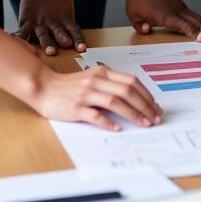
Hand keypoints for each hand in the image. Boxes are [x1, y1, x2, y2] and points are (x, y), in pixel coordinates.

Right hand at [17, 0, 85, 55]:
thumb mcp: (67, 9)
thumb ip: (67, 25)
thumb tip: (72, 41)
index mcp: (65, 18)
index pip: (74, 30)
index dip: (79, 39)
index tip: (82, 48)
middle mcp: (53, 21)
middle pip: (59, 31)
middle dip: (63, 38)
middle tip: (66, 44)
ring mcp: (39, 22)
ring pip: (43, 34)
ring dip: (47, 43)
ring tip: (50, 51)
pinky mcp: (26, 22)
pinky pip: (23, 32)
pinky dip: (20, 39)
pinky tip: (19, 45)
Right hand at [30, 63, 162, 130]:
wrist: (44, 87)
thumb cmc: (70, 86)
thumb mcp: (93, 79)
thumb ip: (111, 85)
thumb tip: (135, 99)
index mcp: (103, 73)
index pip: (131, 82)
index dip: (146, 95)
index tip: (155, 107)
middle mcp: (96, 81)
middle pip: (127, 91)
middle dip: (145, 106)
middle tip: (155, 118)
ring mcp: (86, 94)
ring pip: (115, 102)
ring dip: (132, 114)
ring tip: (143, 124)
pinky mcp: (75, 108)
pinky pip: (95, 115)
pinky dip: (108, 122)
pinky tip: (118, 128)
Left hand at [126, 0, 200, 37]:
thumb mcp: (133, 14)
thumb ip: (140, 27)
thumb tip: (148, 31)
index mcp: (165, 15)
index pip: (182, 25)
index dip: (192, 32)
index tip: (200, 38)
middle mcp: (176, 11)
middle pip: (194, 22)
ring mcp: (179, 6)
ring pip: (195, 17)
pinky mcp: (179, 4)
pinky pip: (191, 14)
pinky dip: (198, 20)